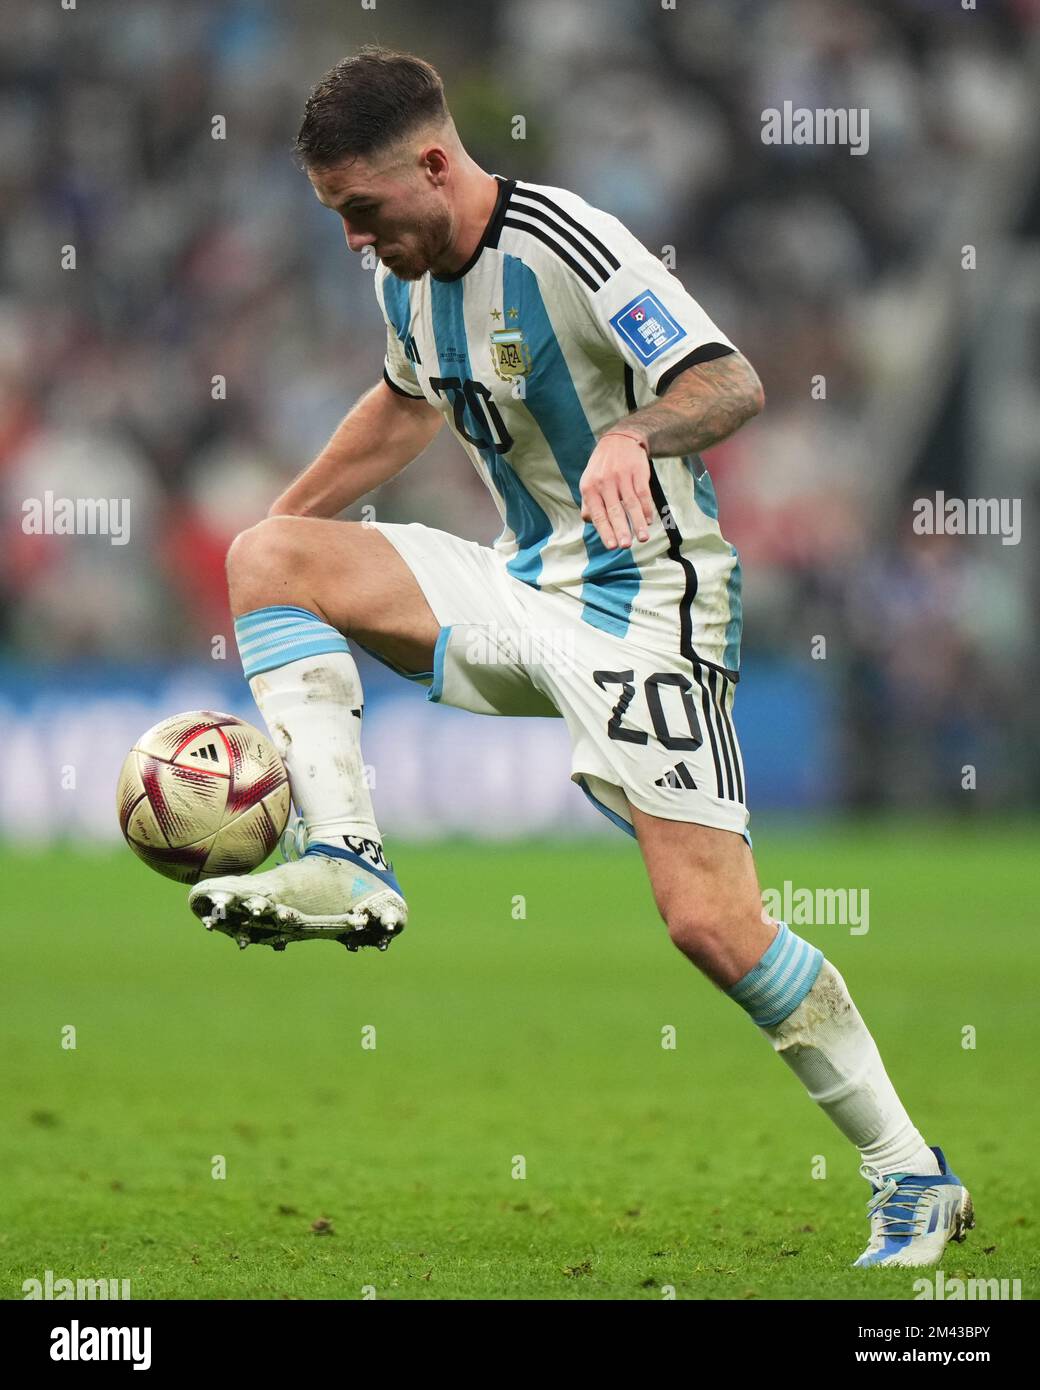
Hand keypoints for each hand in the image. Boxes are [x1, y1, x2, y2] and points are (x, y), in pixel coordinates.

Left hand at [579, 432, 655, 549]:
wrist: (619, 440)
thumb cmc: (601, 468)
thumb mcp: (589, 482)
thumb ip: (589, 503)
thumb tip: (590, 522)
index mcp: (589, 487)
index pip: (597, 514)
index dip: (605, 531)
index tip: (612, 546)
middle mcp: (605, 482)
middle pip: (614, 510)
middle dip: (621, 529)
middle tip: (625, 546)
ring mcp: (622, 476)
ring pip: (631, 503)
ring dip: (638, 522)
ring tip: (643, 538)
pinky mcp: (638, 471)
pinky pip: (643, 493)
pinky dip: (647, 508)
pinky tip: (650, 521)